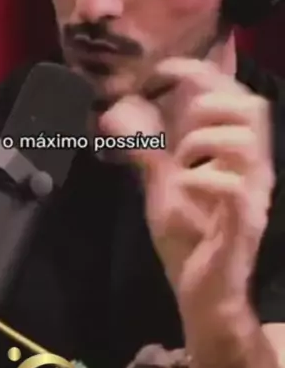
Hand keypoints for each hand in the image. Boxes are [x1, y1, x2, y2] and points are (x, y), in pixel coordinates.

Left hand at [99, 58, 273, 333]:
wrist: (201, 294)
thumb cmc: (189, 235)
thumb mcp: (161, 184)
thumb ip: (146, 149)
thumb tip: (116, 112)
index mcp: (236, 150)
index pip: (232, 92)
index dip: (198, 72)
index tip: (160, 73)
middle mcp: (252, 166)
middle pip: (251, 106)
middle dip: (206, 103)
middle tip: (175, 130)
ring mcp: (251, 194)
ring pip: (245, 141)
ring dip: (202, 140)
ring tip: (180, 162)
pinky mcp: (243, 225)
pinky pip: (235, 189)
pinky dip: (203, 179)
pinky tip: (183, 187)